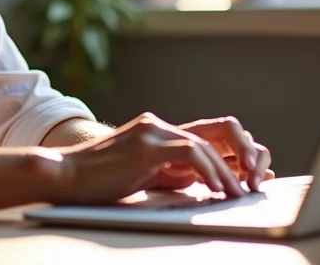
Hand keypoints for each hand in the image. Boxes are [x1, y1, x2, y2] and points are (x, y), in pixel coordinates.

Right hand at [46, 112, 272, 205]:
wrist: (65, 177)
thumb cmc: (99, 182)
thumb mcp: (144, 176)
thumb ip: (172, 173)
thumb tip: (201, 182)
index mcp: (160, 131)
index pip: (209, 134)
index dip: (234, 153)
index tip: (247, 178)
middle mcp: (159, 125)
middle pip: (218, 130)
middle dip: (243, 155)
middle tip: (254, 182)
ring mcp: (153, 131)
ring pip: (207, 144)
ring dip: (229, 171)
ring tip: (239, 194)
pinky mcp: (146, 145)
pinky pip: (191, 152)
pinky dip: (210, 171)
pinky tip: (218, 189)